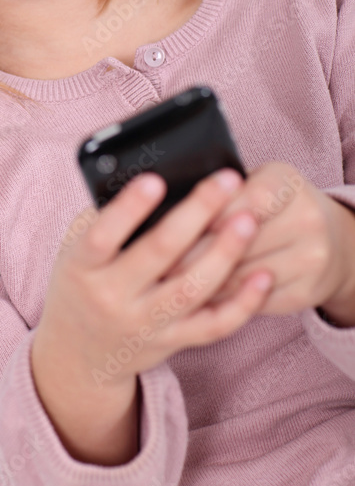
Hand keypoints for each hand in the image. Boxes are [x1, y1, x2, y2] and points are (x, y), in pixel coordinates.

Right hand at [32, 168, 273, 393]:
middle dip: (197, 213)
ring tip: (249, 219)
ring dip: (224, 253)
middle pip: (159, 253)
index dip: (129, 209)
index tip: (155, 180)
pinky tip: (263, 275)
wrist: (79, 353)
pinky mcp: (172, 342)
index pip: (103, 236)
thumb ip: (104, 218)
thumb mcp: (75, 250)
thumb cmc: (82, 281)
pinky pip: (214, 326)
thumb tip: (151, 174)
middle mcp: (111, 297)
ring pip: (192, 289)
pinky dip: (243, 304)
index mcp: (82, 267)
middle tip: (227, 180)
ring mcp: (144, 323)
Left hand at [161, 161, 354, 319]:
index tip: (166, 227)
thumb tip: (167, 208)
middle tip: (153, 263)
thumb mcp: (255, 182)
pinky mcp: (305, 293)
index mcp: (287, 182)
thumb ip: (222, 194)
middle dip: (191, 253)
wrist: (332, 240)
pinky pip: (251, 303)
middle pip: (236, 241)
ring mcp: (310, 259)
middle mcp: (306, 219)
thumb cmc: (275, 205)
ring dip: (198, 282)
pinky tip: (195, 299)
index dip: (202, 215)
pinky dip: (219, 301)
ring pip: (239, 275)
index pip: (238, 199)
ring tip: (164, 282)